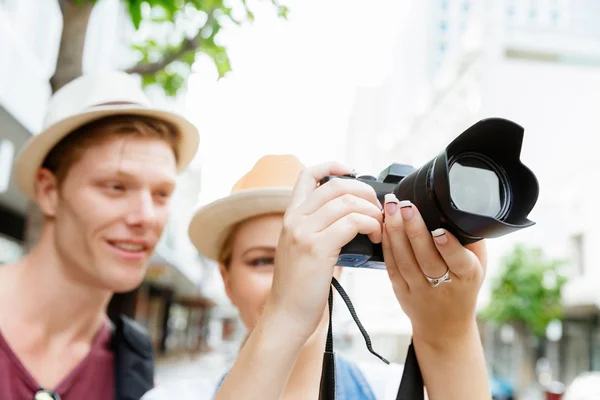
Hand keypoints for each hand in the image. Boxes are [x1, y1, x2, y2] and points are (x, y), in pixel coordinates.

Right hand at [265, 163, 382, 339]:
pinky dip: (370, 225)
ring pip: (347, 202)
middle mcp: (294, 220)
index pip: (307, 175)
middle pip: (335, 186)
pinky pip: (352, 222)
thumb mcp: (305, 249)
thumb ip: (323, 229)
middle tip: (377, 209)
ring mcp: (303, 233)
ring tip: (379, 226)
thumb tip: (356, 217)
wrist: (287, 315)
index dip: (331, 165)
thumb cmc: (301, 287)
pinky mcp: (316, 248)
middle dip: (363, 192)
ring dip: (371, 211)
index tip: (351, 171)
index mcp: (290, 216)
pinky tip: (375, 236)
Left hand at [381, 193, 485, 345]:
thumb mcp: (479, 268)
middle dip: (414, 229)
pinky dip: (386, 245)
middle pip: (426, 257)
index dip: (448, 246)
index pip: (458, 260)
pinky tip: (383, 226)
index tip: (438, 230)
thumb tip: (466, 212)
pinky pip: (392, 267)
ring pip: (405, 260)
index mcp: (467, 276)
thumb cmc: (463, 288)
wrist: (445, 326)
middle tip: (405, 205)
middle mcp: (443, 285)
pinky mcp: (401, 292)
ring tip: (390, 208)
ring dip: (395, 232)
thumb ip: (474, 242)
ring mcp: (419, 290)